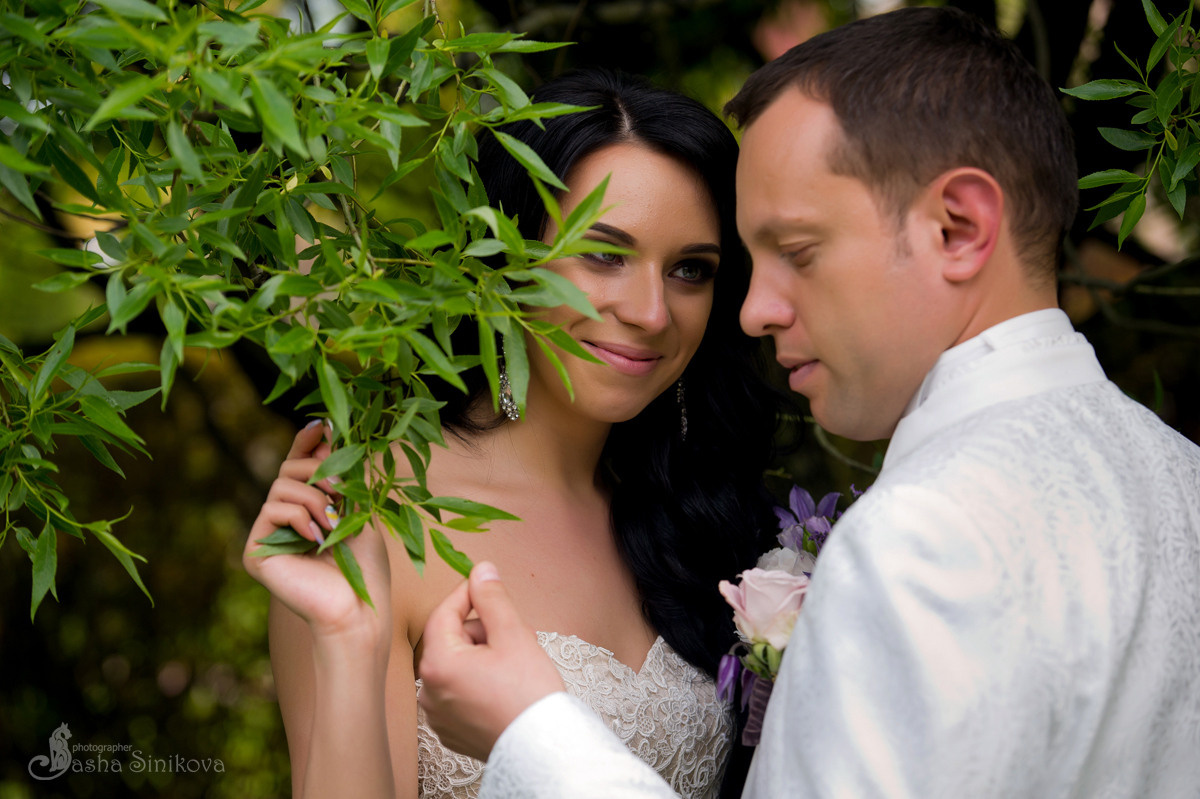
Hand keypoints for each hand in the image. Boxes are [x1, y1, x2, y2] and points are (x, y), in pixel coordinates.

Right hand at [242, 421, 391, 646]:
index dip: (307, 442)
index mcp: (307, 507)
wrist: (357, 610)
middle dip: (319, 473)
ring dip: (316, 500)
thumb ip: (341, 476)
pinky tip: (316, 540)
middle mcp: (282, 518)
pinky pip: (273, 509)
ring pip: (282, 486)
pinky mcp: (255, 552)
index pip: (299, 464)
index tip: (322, 424)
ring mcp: (266, 534)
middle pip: (289, 468)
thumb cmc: (365, 567)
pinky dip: (300, 518)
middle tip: (342, 495)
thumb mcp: (359, 510)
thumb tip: (325, 431)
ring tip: (335, 526)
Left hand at [417, 562, 564, 759]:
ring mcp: (439, 715)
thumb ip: (492, 598)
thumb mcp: (513, 634)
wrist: (543, 749)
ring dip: (484, 656)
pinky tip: (507, 688)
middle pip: (452, 641)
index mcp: (437, 664)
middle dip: (483, 631)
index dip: (467, 593)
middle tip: (516, 636)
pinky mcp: (452, 730)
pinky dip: (480, 682)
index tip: (487, 585)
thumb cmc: (528, 694)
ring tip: (516, 664)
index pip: (444, 613)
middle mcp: (429, 692)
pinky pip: (461, 692)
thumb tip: (481, 570)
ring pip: (458, 666)